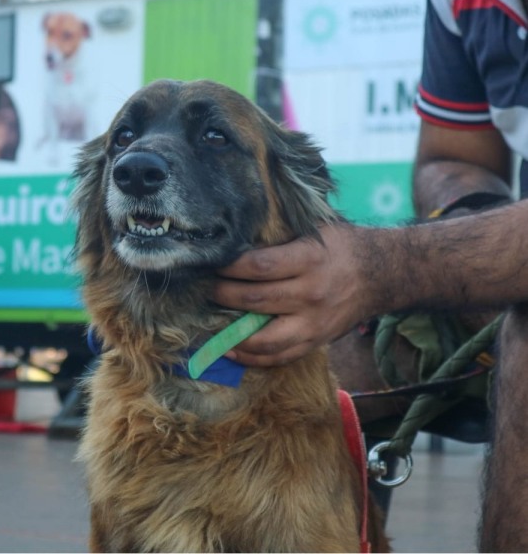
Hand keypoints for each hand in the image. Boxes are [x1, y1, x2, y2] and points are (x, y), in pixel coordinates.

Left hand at [213, 222, 370, 365]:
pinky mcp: (317, 342)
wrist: (382, 274)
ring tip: (210, 324)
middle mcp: (311, 294)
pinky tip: (231, 350)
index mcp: (310, 260)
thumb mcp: (315, 230)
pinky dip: (252, 358)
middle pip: (255, 301)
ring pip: (264, 338)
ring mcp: (314, 323)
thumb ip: (280, 237)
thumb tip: (234, 239)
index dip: (229, 267)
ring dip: (231, 334)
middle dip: (222, 296)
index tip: (211, 263)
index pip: (259, 266)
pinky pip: (279, 357)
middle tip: (204, 289)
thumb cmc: (341, 246)